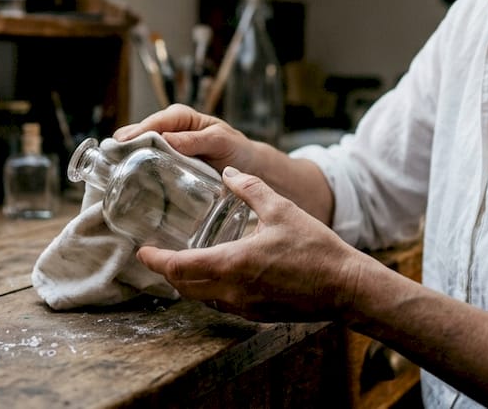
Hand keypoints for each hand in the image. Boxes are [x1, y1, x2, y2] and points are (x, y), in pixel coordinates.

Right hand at [114, 103, 260, 174]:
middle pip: (141, 134)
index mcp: (182, 117)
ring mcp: (167, 148)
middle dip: (125, 144)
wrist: (246, 167)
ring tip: (111, 170)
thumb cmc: (236, 150)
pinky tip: (126, 180)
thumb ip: (196, 140)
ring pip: (140, 149)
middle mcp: (171, 129)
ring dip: (127, 158)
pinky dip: (136, 169)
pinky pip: (148, 164)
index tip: (121, 143)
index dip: (137, 131)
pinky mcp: (167, 164)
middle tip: (108, 159)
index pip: (156, 121)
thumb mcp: (220, 141)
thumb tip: (167, 139)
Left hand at [136, 166, 368, 322]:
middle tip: (158, 256)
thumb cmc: (315, 248)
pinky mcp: (257, 314)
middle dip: (168, 272)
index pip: (179, 267)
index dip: (156, 260)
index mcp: (232, 264)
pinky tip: (220, 273)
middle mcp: (232, 291)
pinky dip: (211, 290)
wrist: (345, 286)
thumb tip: (229, 173)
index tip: (143, 251)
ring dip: (189, 282)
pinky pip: (222, 303)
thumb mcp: (280, 209)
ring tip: (185, 262)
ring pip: (202, 298)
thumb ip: (250, 188)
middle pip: (184, 287)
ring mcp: (244, 306)